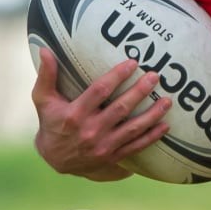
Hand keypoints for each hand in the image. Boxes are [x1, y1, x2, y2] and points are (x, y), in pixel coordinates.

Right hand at [31, 49, 169, 178]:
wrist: (55, 160)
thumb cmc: (51, 123)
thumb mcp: (43, 99)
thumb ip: (46, 75)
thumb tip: (44, 49)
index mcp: (74, 114)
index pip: (99, 91)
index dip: (117, 76)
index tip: (133, 63)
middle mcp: (90, 130)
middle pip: (120, 108)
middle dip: (140, 91)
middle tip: (155, 76)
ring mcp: (103, 146)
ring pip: (132, 128)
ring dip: (152, 114)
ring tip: (168, 100)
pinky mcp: (113, 156)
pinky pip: (136, 146)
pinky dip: (152, 137)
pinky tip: (165, 125)